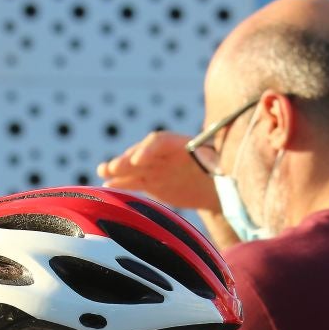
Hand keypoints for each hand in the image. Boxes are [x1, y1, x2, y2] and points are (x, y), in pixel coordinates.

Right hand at [97, 130, 220, 211]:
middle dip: (127, 160)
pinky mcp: (152, 181)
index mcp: (184, 146)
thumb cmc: (225, 175)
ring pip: (134, 166)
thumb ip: (216, 165)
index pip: (162, 141)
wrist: (219, 188)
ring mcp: (157, 166)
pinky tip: (106, 185)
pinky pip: (133, 181)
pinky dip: (120, 183)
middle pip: (143, 153)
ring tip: (103, 171)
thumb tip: (221, 166)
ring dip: (118, 168)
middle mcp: (167, 154)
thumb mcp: (223, 168)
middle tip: (112, 167)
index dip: (148, 149)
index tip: (138, 161)